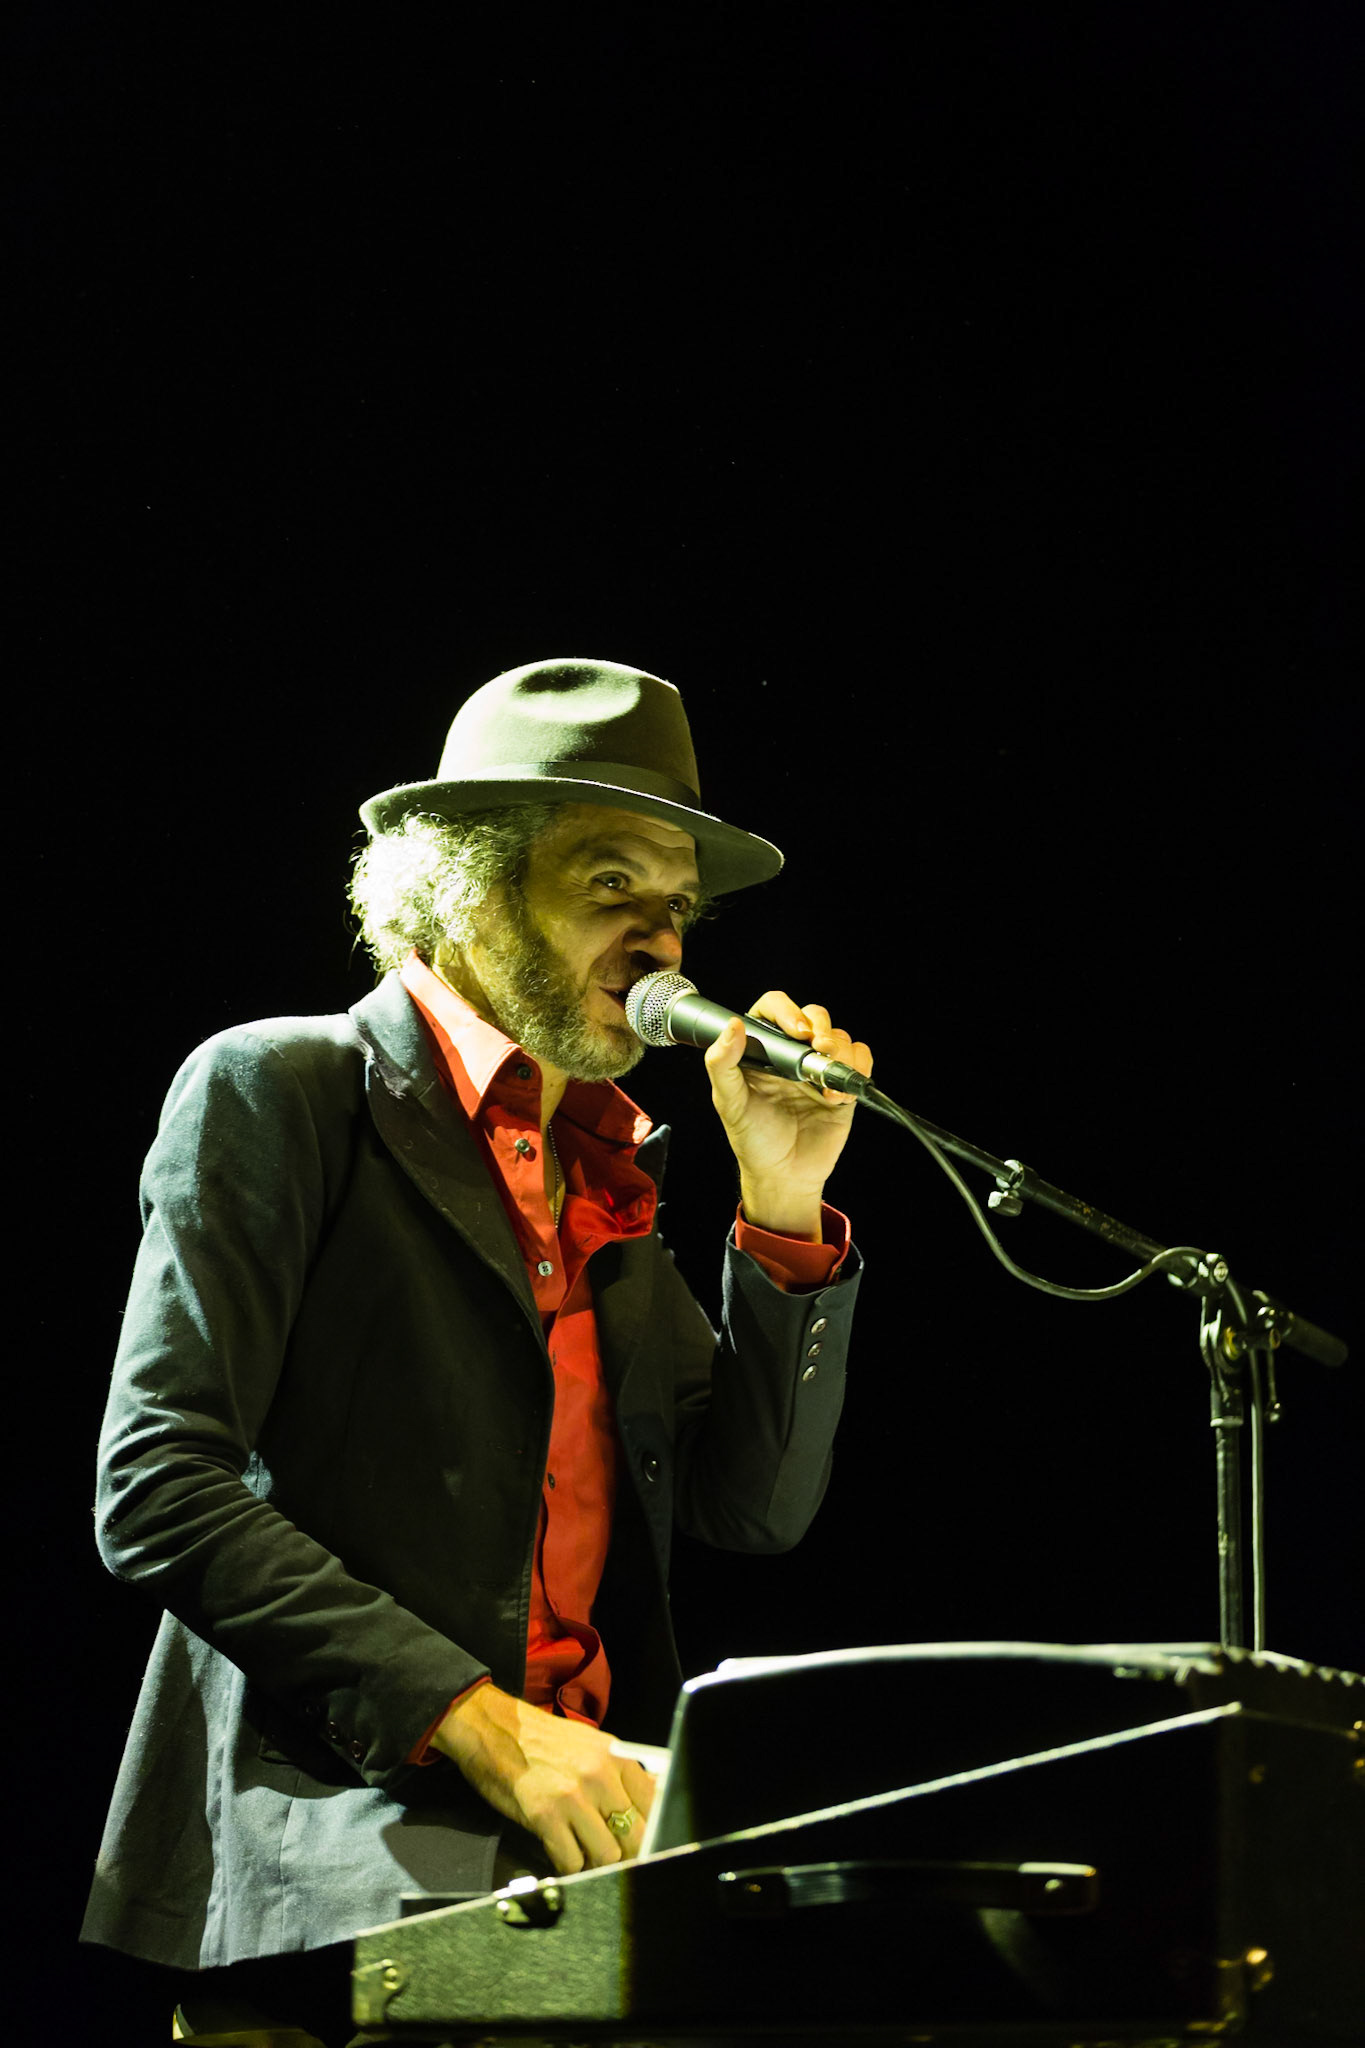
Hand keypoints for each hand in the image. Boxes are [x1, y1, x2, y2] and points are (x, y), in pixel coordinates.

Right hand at [431, 1684, 655, 1873]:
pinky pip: (571, 1861)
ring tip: (584, 1854)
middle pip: (635, 1835)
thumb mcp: (591, 1745)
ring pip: (606, 1854)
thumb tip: (652, 1804)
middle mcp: (600, 1775)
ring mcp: (573, 1797)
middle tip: (614, 1858)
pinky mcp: (545, 1816)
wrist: (495, 1727)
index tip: (646, 1844)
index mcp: (616, 1757)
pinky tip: (561, 1854)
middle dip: (627, 1853)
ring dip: (596, 1862)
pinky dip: (569, 1866)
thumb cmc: (543, 1741)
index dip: (653, 1830)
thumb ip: (621, 1775)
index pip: (655, 1804)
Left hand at [704, 993, 871, 1234]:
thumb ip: (722, 1064)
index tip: (795, 1030)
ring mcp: (818, 1068)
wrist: (784, 1175)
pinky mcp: (841, 1086)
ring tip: (825, 1081)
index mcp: (761, 1048)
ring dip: (840, 1050)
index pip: (773, 1009)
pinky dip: (857, 1068)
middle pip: (814, 1016)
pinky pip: (860, 1060)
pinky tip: (838, 1096)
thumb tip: (732, 1026)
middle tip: (818, 1047)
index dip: (786, 1011)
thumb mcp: (729, 1102)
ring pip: (840, 1037)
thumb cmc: (752, 1139)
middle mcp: (791, 1053)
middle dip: (820, 1026)